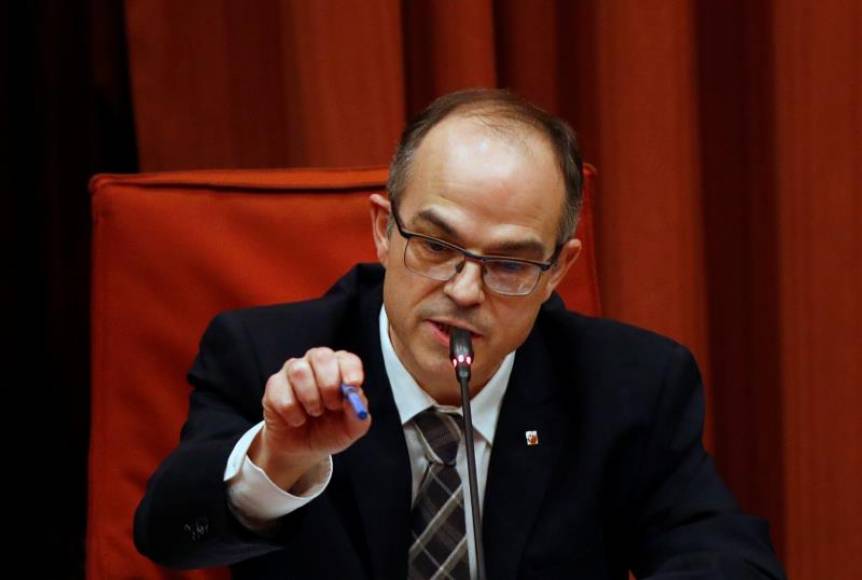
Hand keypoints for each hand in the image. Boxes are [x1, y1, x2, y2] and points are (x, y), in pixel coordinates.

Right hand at [249, 348, 370, 490]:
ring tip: (314, 413)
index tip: (353, 385)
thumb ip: (358, 415)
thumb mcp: (351, 429)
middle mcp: (316, 364)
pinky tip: (297, 419)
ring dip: (310, 399)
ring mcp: (293, 372)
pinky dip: (293, 413)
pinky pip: (281, 392)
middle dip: (329, 383)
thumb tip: (355, 397)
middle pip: (321, 356)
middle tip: (332, 405)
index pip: (347, 358)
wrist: (301, 449)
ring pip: (300, 371)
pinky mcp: (274, 385)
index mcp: (340, 369)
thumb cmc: (329, 431)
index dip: (350, 369)